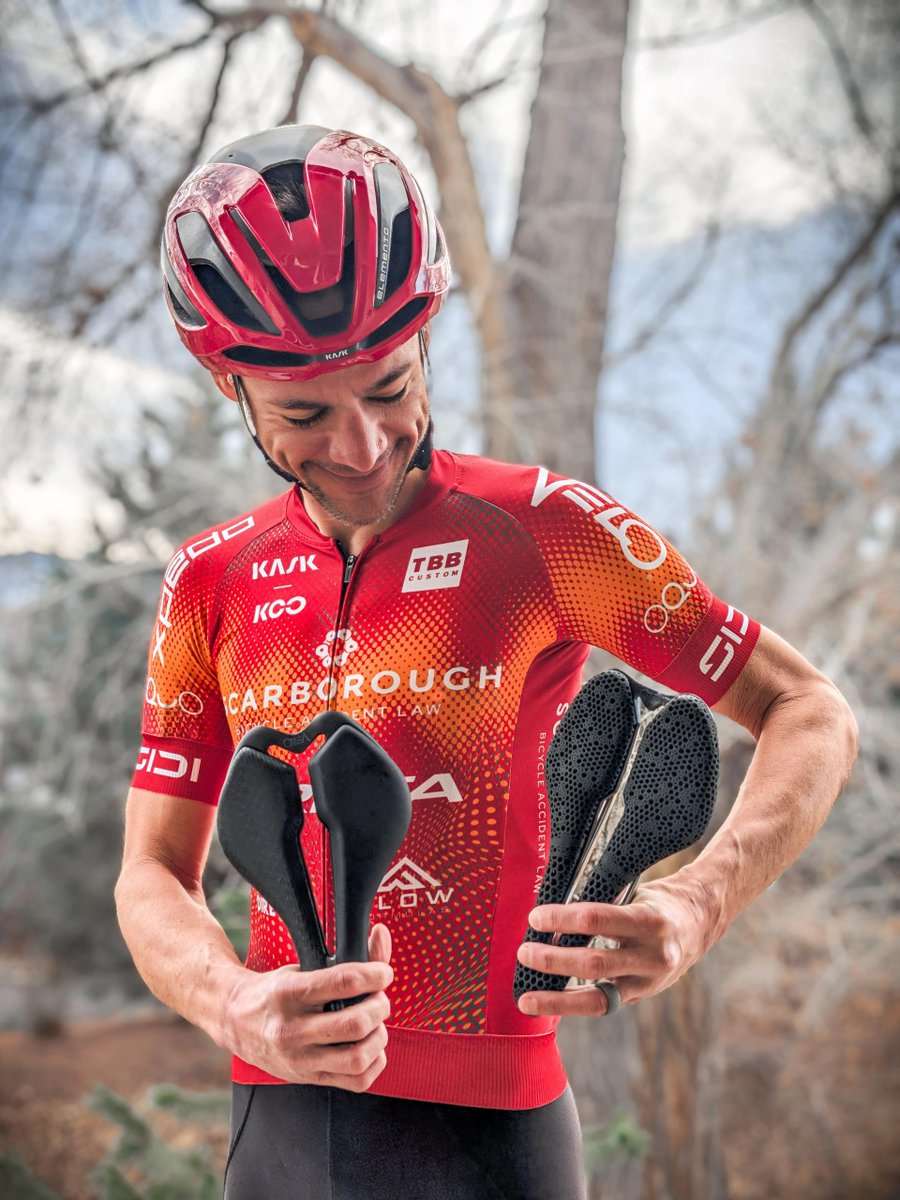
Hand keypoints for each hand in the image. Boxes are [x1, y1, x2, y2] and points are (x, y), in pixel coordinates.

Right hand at [221, 923, 393, 1089]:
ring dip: (378, 1037)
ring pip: (358, 1057)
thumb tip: (380, 937)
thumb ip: (344, 960)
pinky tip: (368, 1046)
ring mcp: (300, 1059)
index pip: (343, 982)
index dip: (375, 975)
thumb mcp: (300, 968)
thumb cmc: (271, 992)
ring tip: (374, 1024)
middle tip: (378, 998)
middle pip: (355, 1024)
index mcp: (289, 993)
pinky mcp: (307, 1079)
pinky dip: (373, 1062)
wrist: (234, 1021)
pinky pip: (356, 1081)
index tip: (383, 973)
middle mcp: (293, 1029)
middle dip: (379, 1007)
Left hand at [515, 878, 710, 1016]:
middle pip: (594, 963)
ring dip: (557, 997)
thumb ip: (603, 907)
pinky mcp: (641, 995)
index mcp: (650, 921)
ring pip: (597, 997)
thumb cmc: (660, 902)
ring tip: (526, 997)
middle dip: (554, 960)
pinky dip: (573, 1004)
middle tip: (524, 953)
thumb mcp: (637, 894)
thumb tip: (553, 915)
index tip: (536, 918)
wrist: (701, 922)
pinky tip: (549, 1004)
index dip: (563, 919)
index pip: (598, 919)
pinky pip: (603, 1004)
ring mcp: (648, 981)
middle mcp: (652, 955)